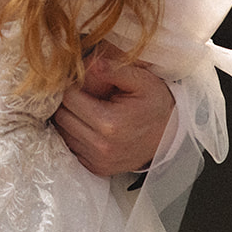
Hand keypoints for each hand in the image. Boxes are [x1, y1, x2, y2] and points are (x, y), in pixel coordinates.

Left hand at [52, 41, 172, 176]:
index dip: (71, 85)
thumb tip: (90, 63)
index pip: (69, 99)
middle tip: (81, 91)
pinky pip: (71, 146)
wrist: (169, 135)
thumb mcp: (142, 80)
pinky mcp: (96, 168)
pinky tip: (89, 123)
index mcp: (109, 123)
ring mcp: (98, 160)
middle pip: (62, 116)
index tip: (80, 79)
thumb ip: (114, 69)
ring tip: (86, 107)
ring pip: (63, 132)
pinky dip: (74, 133)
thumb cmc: (154, 105)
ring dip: (69, 117)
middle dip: (67, 101)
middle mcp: (101, 146)